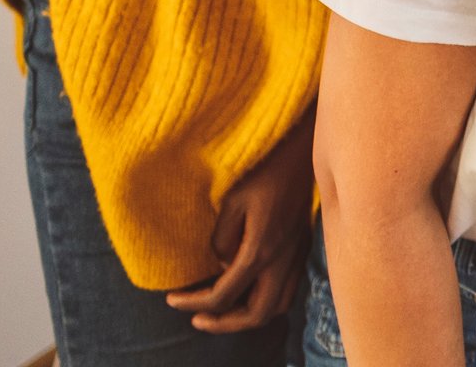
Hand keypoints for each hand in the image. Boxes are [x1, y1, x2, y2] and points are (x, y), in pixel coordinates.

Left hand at [168, 115, 313, 332]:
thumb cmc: (264, 169)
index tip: (172, 299)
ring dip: (250, 315)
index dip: (193, 303)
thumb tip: (222, 265)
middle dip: (225, 323)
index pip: (223, 295)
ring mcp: (297, 255)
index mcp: (261, 250)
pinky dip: (268, 300)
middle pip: (257, 314)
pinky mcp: (303, 247)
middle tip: (198, 319)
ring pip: (278, 306)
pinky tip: (252, 288)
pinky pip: (288, 289)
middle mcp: (283, 260)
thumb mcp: (232, 200)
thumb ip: (223, 239)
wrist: (302, 150)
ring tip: (225, 310)